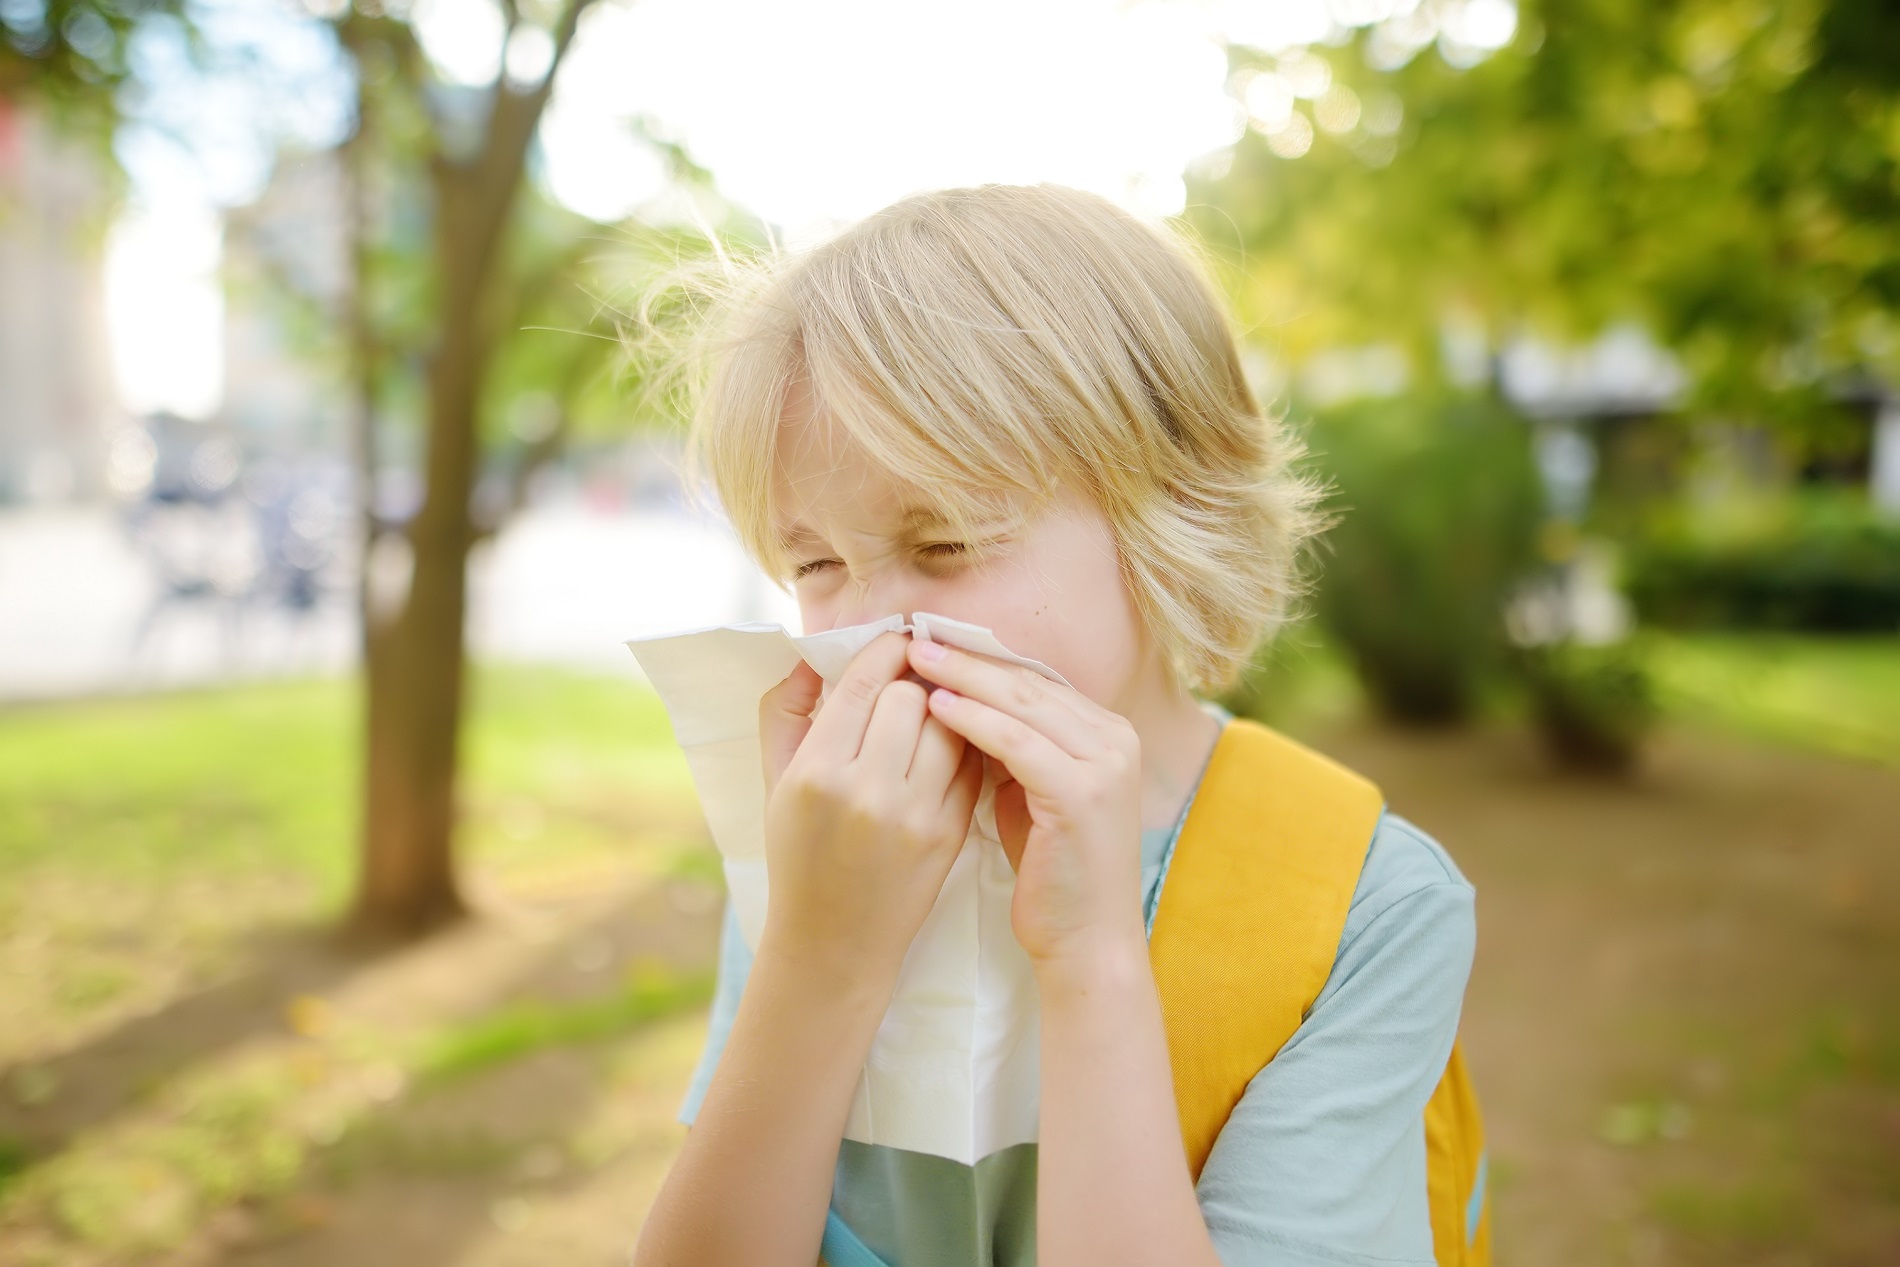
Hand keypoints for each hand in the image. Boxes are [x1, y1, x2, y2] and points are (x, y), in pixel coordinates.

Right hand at [756, 631, 985, 990]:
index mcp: (816, 772)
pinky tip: (945, 750)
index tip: (895, 641)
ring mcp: (913, 815)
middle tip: (909, 681)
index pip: (865, 683)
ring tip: (927, 715)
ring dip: (940, 712)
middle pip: (910, 697)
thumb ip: (786, 710)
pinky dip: (962, 746)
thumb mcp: (774, 780)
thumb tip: (813, 654)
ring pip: (948, 726)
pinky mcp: (949, 834)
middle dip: (911, 682)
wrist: (835, 940)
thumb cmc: (798, 853)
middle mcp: (866, 791)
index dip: (886, 650)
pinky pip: (969, 763)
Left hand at [904, 639, 1144, 969]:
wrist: (1087, 942)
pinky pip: (1018, 742)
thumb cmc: (1050, 873)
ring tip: (914, 660)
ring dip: (963, 677)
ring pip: (1023, 702)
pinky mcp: (1083, 794)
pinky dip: (974, 720)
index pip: (1035, 679)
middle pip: (1028, 680)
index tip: (930, 640)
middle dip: (968, 656)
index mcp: (1105, 732)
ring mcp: (1105, 764)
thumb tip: (955, 701)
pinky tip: (934, 707)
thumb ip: (1010, 748)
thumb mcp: (1031, 794)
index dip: (981, 657)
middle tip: (914, 636)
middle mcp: (1114, 738)